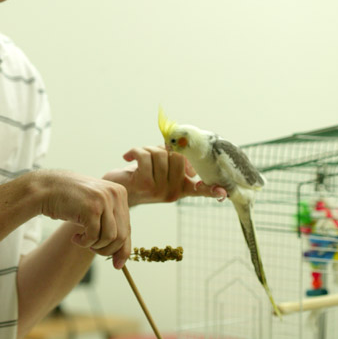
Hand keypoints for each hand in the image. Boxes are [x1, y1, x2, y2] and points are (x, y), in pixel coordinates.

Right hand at [37, 169, 130, 268]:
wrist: (48, 188)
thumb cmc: (71, 201)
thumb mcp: (96, 209)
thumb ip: (111, 227)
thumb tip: (122, 261)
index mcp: (120, 193)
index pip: (127, 228)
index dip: (123, 250)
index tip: (117, 265)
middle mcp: (115, 194)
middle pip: (121, 236)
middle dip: (107, 250)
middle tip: (92, 249)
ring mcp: (104, 200)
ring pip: (109, 238)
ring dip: (95, 246)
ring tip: (83, 240)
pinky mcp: (91, 208)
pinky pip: (94, 237)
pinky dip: (84, 243)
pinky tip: (75, 237)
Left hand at [103, 146, 226, 206]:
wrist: (114, 192)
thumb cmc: (139, 177)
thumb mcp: (159, 169)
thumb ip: (172, 159)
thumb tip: (180, 145)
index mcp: (181, 189)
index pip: (200, 190)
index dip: (212, 189)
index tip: (224, 192)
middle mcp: (173, 193)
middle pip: (177, 157)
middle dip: (162, 149)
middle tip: (149, 156)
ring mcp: (159, 190)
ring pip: (160, 154)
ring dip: (146, 149)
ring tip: (138, 158)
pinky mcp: (144, 184)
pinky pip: (145, 155)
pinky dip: (135, 151)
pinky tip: (127, 157)